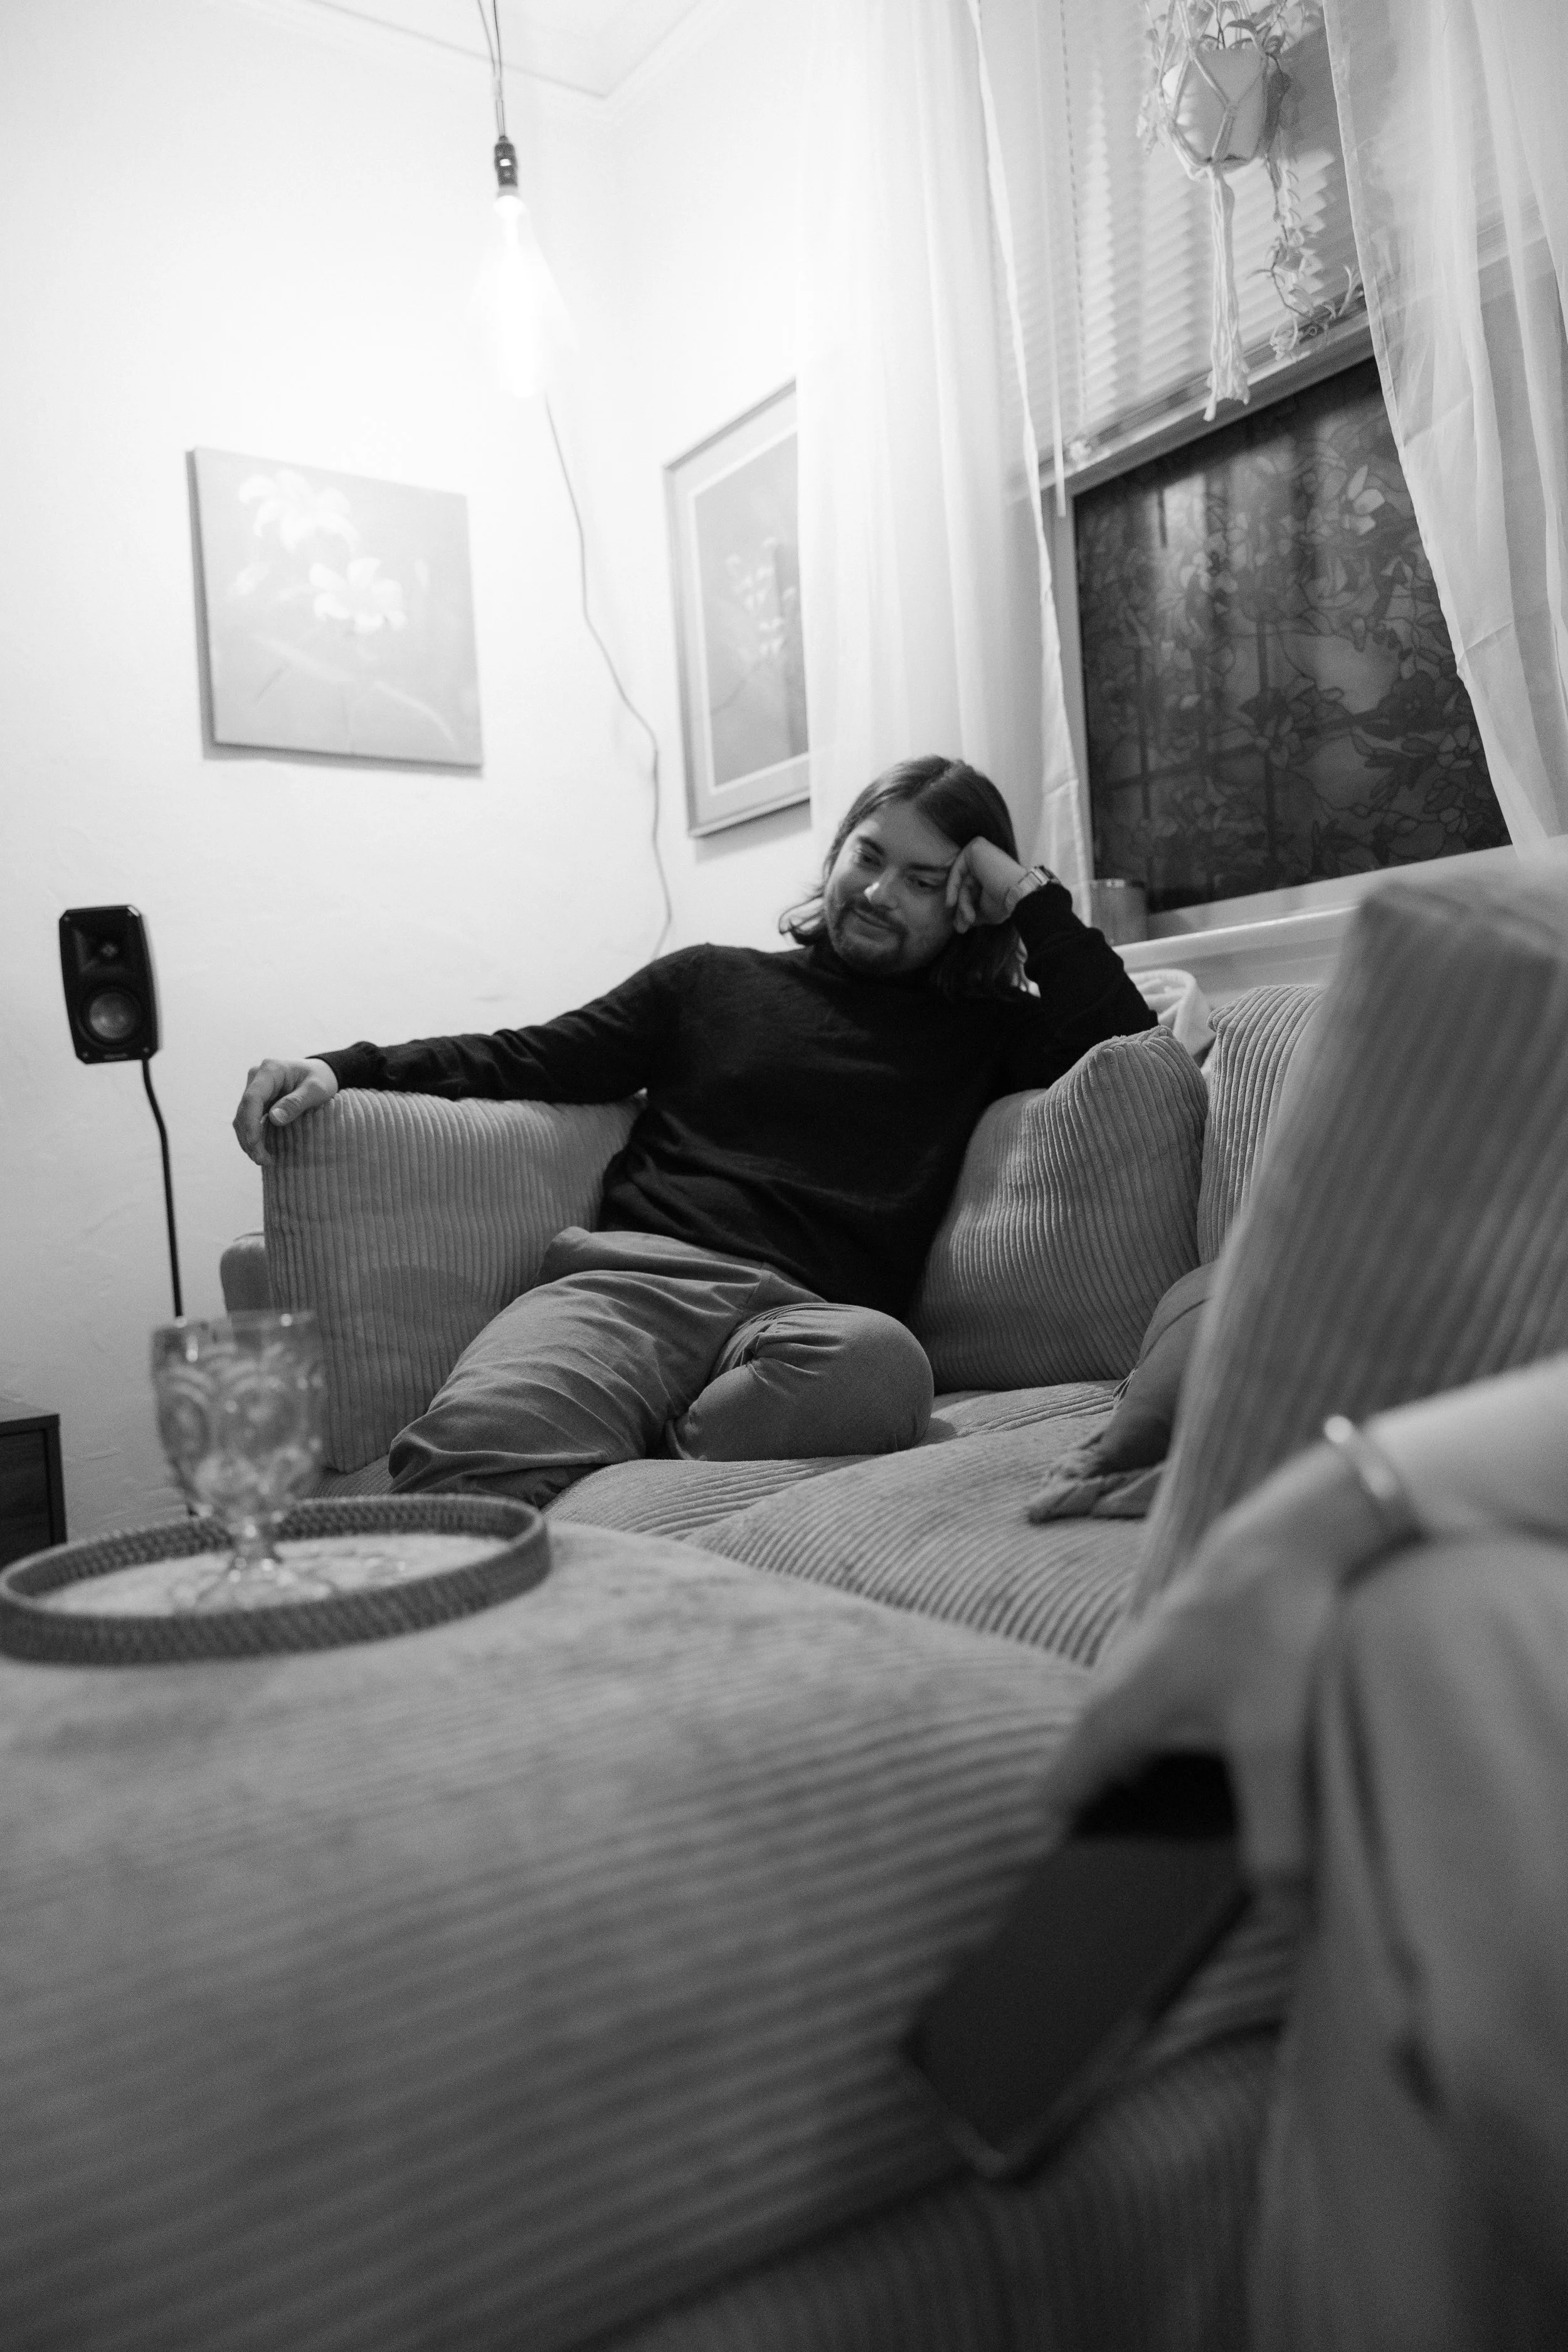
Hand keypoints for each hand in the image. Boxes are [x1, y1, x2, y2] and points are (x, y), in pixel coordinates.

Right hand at [233, 1056, 338, 1165]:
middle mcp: (257, 1077)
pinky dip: (253, 1136)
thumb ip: (296, 1102)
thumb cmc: (321, 1079)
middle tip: (261, 1160)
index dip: (251, 1123)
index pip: (252, 1098)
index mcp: (270, 1070)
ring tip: (262, 1160)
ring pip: (242, 1117)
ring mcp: (255, 1088)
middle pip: (244, 1110)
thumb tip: (274, 1119)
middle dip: (249, 1137)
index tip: (254, 1144)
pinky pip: (249, 1119)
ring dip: (248, 1140)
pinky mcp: (257, 1100)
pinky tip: (260, 1150)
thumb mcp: (316, 1089)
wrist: (321, 1072)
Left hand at [944, 837, 1034, 931]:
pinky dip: (953, 887)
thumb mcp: (986, 910)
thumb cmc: (1006, 902)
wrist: (1018, 893)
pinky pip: (958, 869)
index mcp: (991, 873)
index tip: (962, 926)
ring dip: (962, 902)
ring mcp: (982, 851)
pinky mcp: (976, 847)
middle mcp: (986, 860)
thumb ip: (971, 911)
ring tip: (968, 918)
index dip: (965, 908)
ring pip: (962, 880)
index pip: (971, 889)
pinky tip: (951, 903)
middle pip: (965, 886)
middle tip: (961, 927)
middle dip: (962, 908)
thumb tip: (959, 924)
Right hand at [1038, 1443, 1405, 1884]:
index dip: (1066, 1852)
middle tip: (1144, 1898)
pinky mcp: (1174, 1662)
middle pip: (1091, 1783)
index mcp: (1110, 1717)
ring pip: (1125, 1752)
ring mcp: (1138, 1671)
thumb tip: (1288, 1918)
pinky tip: (1221, 1784)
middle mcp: (1110, 1692)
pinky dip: (1171, 1761)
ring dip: (1144, 1796)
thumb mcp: (1276, 1742)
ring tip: (1187, 1847)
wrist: (1292, 1539)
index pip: (1057, 1799)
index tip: (1085, 1908)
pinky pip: (1155, 1728)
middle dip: (1110, 1835)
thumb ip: (1277, 1837)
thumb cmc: (1271, 1630)